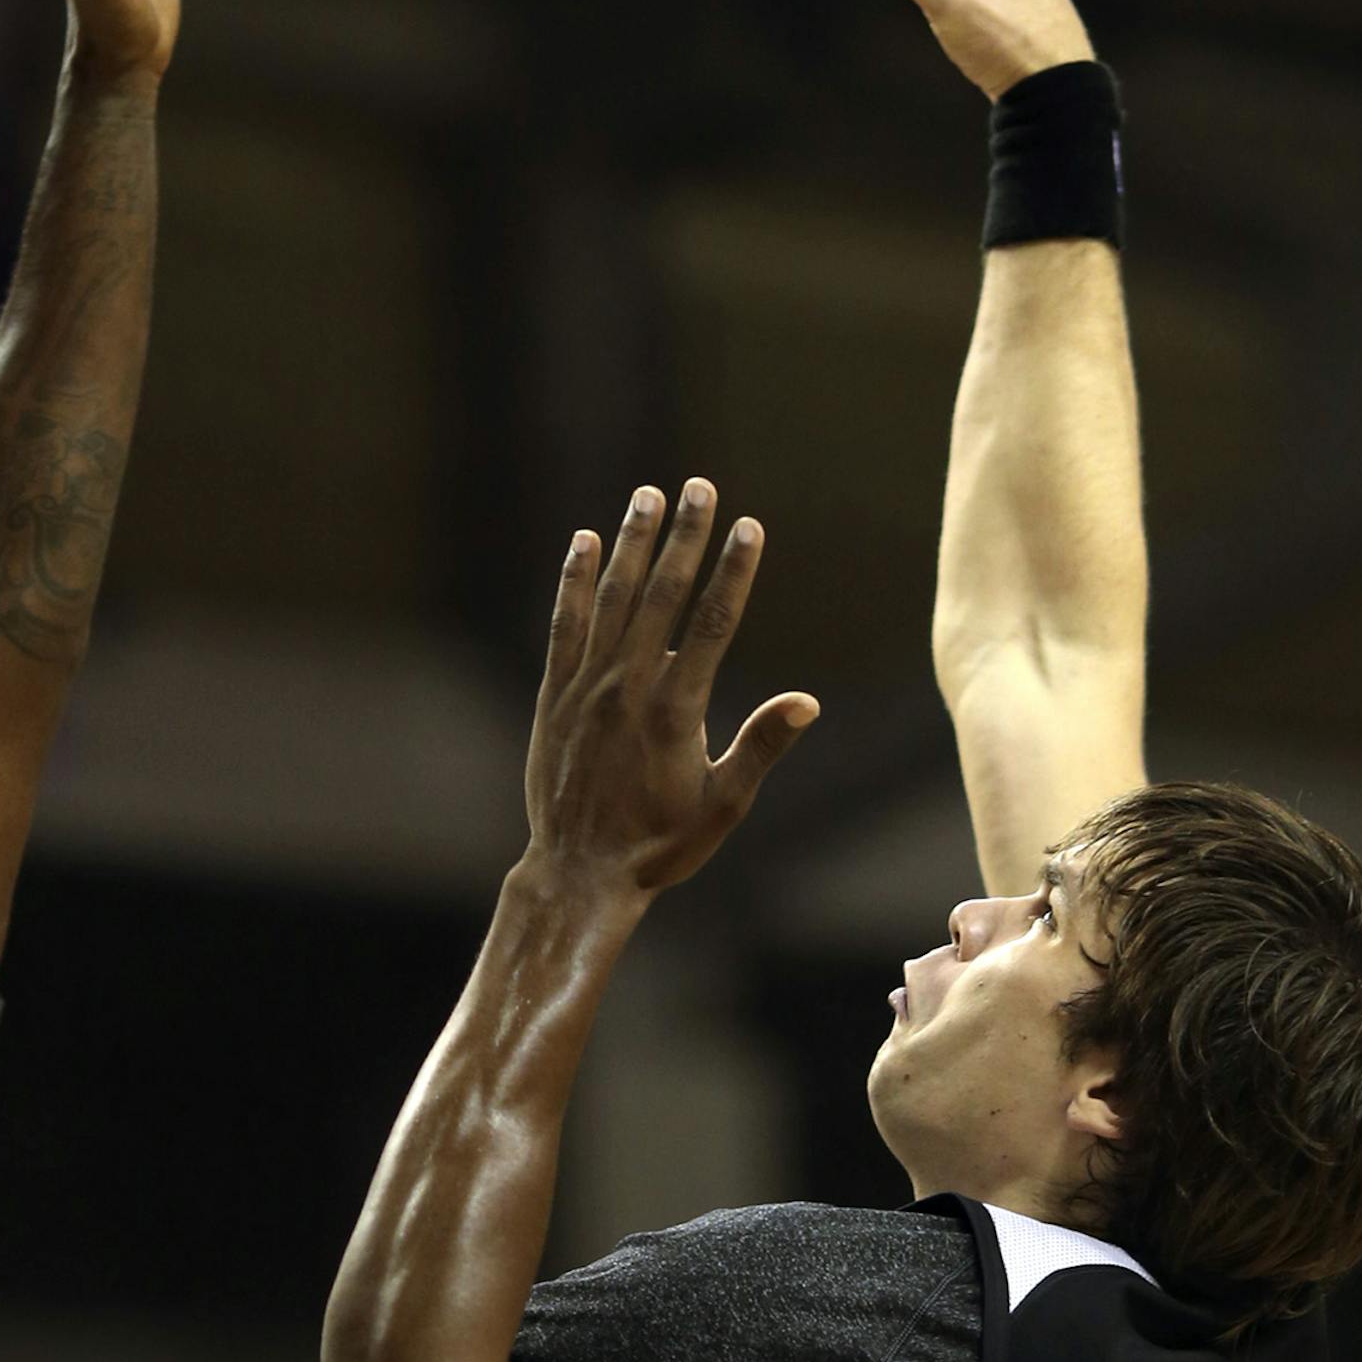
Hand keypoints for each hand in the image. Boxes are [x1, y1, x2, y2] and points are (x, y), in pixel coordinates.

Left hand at [526, 480, 817, 895]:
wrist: (577, 873)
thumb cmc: (659, 846)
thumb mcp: (723, 806)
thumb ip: (760, 747)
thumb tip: (808, 701)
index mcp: (675, 712)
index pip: (711, 624)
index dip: (732, 571)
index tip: (749, 526)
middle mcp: (627, 688)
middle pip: (661, 595)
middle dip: (684, 537)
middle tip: (699, 487)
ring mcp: (585, 687)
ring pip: (612, 599)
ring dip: (632, 543)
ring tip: (647, 494)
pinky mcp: (553, 694)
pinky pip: (565, 624)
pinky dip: (575, 581)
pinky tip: (584, 542)